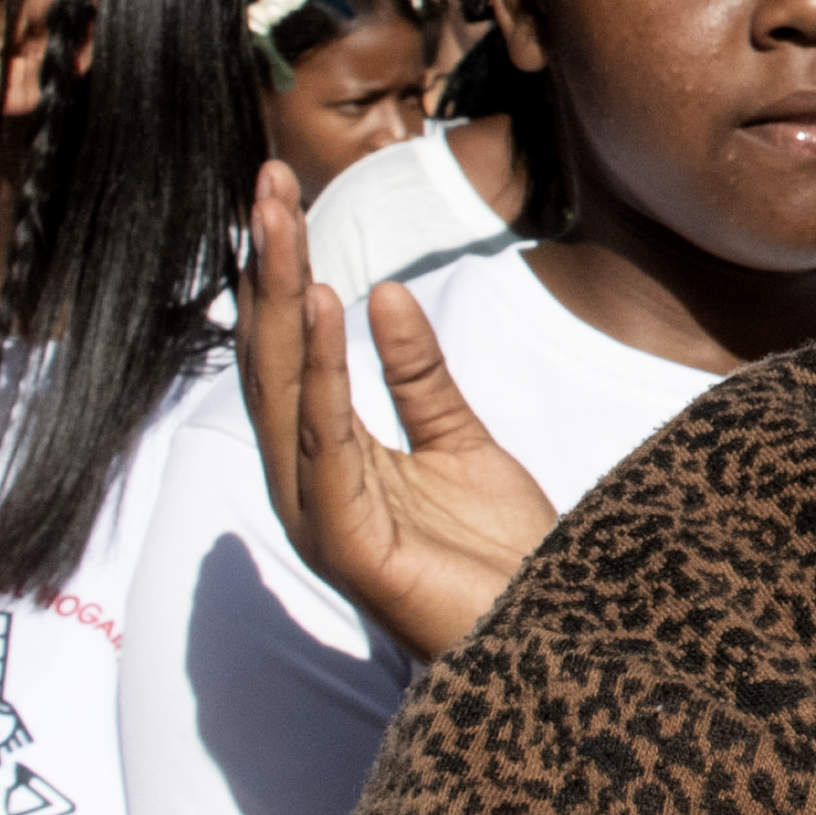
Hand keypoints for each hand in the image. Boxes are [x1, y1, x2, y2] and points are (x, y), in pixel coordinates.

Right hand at [235, 159, 551, 661]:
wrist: (549, 631)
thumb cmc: (502, 556)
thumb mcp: (463, 443)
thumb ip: (420, 377)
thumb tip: (385, 293)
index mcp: (330, 461)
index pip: (291, 353)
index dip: (282, 273)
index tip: (281, 196)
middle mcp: (309, 485)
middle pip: (273, 361)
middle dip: (267, 269)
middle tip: (266, 183)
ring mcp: (322, 516)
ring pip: (284, 391)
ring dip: (279, 301)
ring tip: (280, 224)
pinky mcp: (350, 543)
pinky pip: (328, 442)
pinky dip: (321, 372)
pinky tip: (321, 304)